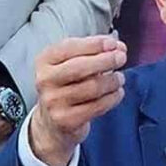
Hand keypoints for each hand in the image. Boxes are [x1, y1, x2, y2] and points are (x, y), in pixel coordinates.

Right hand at [30, 35, 126, 165]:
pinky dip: (112, 98)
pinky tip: (117, 92)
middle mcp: (45, 80)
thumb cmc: (68, 85)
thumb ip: (93, 52)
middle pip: (80, 68)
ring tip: (119, 78)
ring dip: (112, 81)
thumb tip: (118, 47)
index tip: (113, 43)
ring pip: (92, 87)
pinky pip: (97, 106)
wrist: (54, 121)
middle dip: (106, 60)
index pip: (70, 47)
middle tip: (121, 58)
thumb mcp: (72, 63)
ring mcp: (54, 102)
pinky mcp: (66, 120)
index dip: (94, 44)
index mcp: (44, 61)